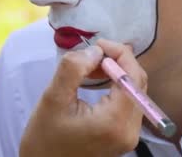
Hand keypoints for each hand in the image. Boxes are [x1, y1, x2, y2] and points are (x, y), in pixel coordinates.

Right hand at [19, 39, 147, 156]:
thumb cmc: (44, 138)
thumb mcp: (53, 98)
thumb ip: (73, 68)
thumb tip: (95, 51)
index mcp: (115, 122)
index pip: (132, 76)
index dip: (119, 53)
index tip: (96, 44)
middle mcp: (130, 131)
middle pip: (137, 82)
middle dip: (118, 61)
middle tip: (92, 53)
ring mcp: (129, 136)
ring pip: (134, 90)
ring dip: (117, 72)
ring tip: (90, 66)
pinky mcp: (123, 136)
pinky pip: (128, 102)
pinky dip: (116, 86)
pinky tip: (97, 80)